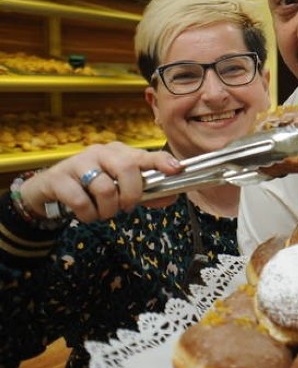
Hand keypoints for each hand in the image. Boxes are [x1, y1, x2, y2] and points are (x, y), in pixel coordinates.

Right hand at [19, 143, 181, 223]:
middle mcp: (101, 152)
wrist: (50, 188)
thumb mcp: (120, 188)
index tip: (176, 169)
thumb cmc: (92, 186)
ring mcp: (79, 162)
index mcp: (119, 153)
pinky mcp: (59, 178)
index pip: (145, 154)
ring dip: (108, 209)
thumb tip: (171, 197)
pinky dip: (88, 214)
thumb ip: (146, 193)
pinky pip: (81, 201)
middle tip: (126, 207)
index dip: (162, 161)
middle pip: (127, 168)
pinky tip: (87, 213)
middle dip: (131, 194)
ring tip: (103, 212)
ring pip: (105, 188)